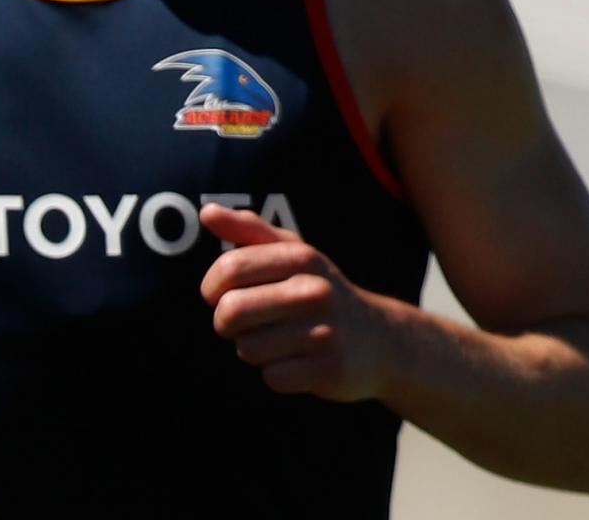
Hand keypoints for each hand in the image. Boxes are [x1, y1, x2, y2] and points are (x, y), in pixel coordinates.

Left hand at [198, 203, 397, 401]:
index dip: (212, 287)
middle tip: (245, 324)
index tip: (220, 294)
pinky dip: (276, 373)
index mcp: (301, 258)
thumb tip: (207, 212)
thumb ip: (248, 230)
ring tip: (278, 341)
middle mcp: (314, 292)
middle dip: (226, 322)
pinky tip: (296, 362)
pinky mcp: (329, 370)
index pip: (229, 269)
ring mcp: (324, 332)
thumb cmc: (320, 291)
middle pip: (229, 312)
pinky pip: (271, 377)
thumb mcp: (292, 253)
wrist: (381, 339)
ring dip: (252, 349)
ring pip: (247, 348)